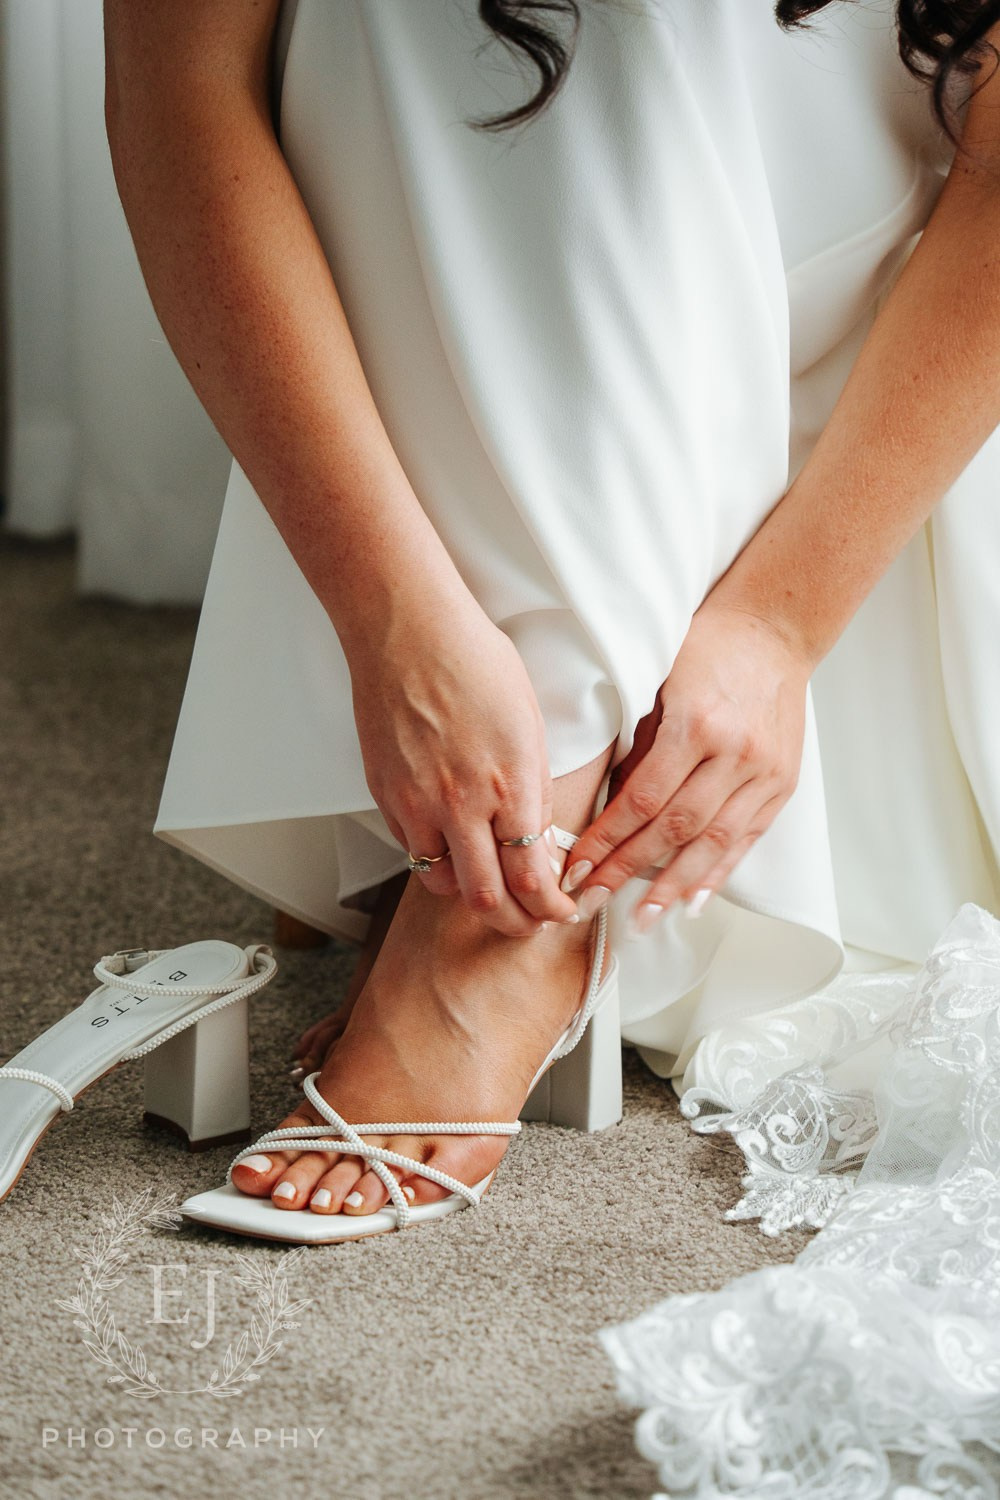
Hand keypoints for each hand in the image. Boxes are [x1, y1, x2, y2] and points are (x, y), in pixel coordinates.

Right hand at [349, 603, 578, 935]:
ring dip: (470, 895)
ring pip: (442, 886)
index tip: (559, 911)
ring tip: (489, 886)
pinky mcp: (385, 795)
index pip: (532, 877)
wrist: (407, 630)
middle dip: (515, 924)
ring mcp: (416, 804)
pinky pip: (411, 850)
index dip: (549, 908)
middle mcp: (460, 805)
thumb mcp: (530, 723)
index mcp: (509, 784)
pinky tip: (451, 846)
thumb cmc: (473, 660)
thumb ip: (534, 790)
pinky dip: (435, 861)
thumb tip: (538, 840)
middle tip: (528, 924)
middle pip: (486, 901)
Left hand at [563, 602, 810, 929]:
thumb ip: (640, 748)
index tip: (575, 868)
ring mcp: (764, 772)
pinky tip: (693, 901)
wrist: (774, 628)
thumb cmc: (705, 647)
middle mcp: (734, 754)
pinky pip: (746, 838)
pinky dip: (718, 872)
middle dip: (628, 870)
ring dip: (672, 886)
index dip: (607, 841)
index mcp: (696, 724)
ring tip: (641, 919)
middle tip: (591, 901)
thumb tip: (612, 808)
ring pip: (712, 843)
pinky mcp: (783, 783)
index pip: (642, 799)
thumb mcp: (659, 685)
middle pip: (674, 829)